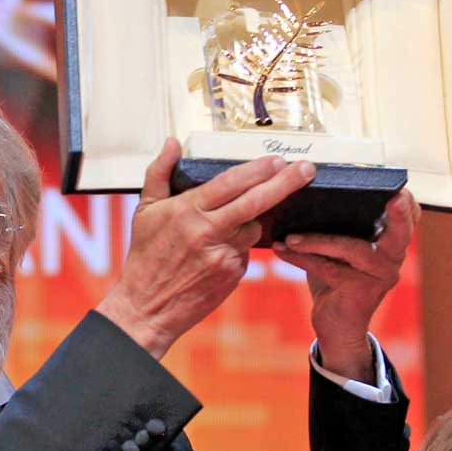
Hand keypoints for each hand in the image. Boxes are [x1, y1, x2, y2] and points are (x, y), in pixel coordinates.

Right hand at [97, 139, 314, 358]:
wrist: (147, 307)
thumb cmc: (145, 256)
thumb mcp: (144, 210)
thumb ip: (159, 172)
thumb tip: (172, 143)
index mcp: (188, 210)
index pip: (231, 182)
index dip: (258, 169)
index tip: (278, 159)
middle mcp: (209, 231)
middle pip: (257, 201)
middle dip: (286, 182)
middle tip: (307, 169)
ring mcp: (223, 255)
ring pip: (253, 228)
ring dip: (250, 221)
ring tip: (224, 226)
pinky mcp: (233, 274)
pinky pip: (246, 252)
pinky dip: (238, 246)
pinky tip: (216, 254)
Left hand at [272, 190, 419, 381]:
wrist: (335, 325)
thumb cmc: (336, 280)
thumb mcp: (340, 250)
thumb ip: (337, 226)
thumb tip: (305, 196)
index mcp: (390, 243)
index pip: (410, 218)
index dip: (407, 204)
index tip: (398, 188)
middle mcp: (393, 258)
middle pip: (401, 232)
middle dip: (399, 214)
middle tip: (392, 198)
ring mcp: (380, 276)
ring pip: (351, 248)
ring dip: (316, 240)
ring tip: (290, 237)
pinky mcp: (361, 291)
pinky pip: (329, 268)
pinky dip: (301, 258)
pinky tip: (282, 250)